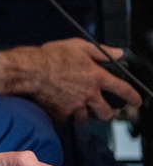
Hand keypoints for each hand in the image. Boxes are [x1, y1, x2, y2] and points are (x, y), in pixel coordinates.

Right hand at [0, 38, 139, 119]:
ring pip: (85, 118)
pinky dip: (64, 116)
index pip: (123, 90)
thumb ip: (100, 51)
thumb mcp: (78, 46)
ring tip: (77, 109)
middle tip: (100, 109)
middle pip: (106, 113)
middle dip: (105, 112)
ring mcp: (74, 105)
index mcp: (96, 77)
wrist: (29, 70)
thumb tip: (118, 52)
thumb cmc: (51, 56)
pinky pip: (66, 119)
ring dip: (83, 115)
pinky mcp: (60, 113)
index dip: (133, 97)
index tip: (136, 101)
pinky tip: (59, 109)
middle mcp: (89, 94)